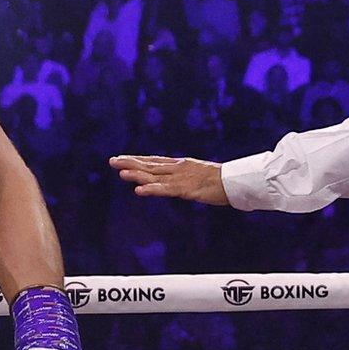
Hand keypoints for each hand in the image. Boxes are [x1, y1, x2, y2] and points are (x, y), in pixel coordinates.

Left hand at [109, 155, 228, 205]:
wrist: (237, 181)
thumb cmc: (223, 180)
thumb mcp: (201, 175)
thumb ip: (188, 176)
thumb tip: (181, 181)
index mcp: (182, 164)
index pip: (155, 161)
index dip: (138, 160)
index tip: (123, 158)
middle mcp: (178, 168)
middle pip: (150, 165)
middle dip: (131, 163)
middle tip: (112, 161)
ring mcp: (181, 178)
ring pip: (154, 176)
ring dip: (136, 174)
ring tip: (120, 172)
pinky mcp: (186, 189)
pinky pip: (165, 190)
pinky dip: (151, 189)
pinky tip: (138, 191)